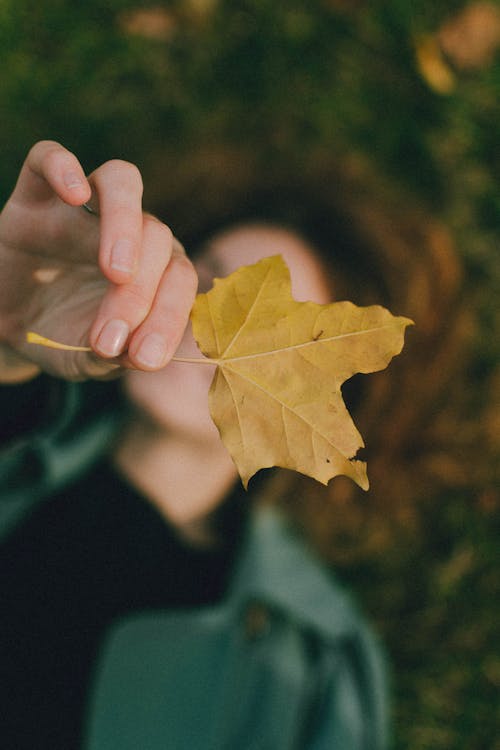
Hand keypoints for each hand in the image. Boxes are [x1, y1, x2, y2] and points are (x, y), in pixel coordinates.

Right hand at [0, 141, 196, 380]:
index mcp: (154, 269)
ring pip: (122, 180)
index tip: (144, 359)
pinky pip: (50, 157)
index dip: (169, 317)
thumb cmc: (60, 337)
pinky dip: (63, 167)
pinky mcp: (37, 193)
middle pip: (158, 235)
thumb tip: (140, 355)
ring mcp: (84, 208)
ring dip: (126, 224)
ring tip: (117, 272)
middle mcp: (129, 232)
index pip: (179, 278)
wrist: (8, 325)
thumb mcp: (88, 357)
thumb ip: (116, 356)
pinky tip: (75, 195)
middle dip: (142, 293)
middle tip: (113, 336)